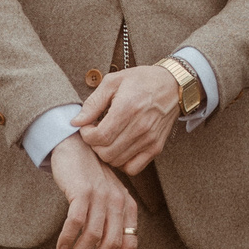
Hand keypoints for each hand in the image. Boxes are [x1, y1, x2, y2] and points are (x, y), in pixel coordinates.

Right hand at [49, 135, 138, 248]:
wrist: (75, 147)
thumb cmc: (89, 178)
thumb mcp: (107, 199)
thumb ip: (112, 221)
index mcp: (127, 207)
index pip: (129, 244)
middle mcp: (118, 202)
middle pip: (111, 245)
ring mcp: (101, 196)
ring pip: (93, 237)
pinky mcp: (82, 191)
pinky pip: (75, 223)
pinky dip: (67, 239)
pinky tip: (60, 248)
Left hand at [76, 61, 182, 175]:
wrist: (173, 85)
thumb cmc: (141, 80)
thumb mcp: (113, 82)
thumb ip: (93, 102)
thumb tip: (75, 122)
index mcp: (127, 108)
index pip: (99, 137)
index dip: (86, 135)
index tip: (87, 126)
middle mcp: (140, 127)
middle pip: (106, 152)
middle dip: (94, 145)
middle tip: (96, 133)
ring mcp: (150, 139)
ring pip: (117, 162)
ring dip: (107, 153)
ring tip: (108, 138)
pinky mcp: (156, 147)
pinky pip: (133, 168)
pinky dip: (122, 162)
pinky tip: (120, 148)